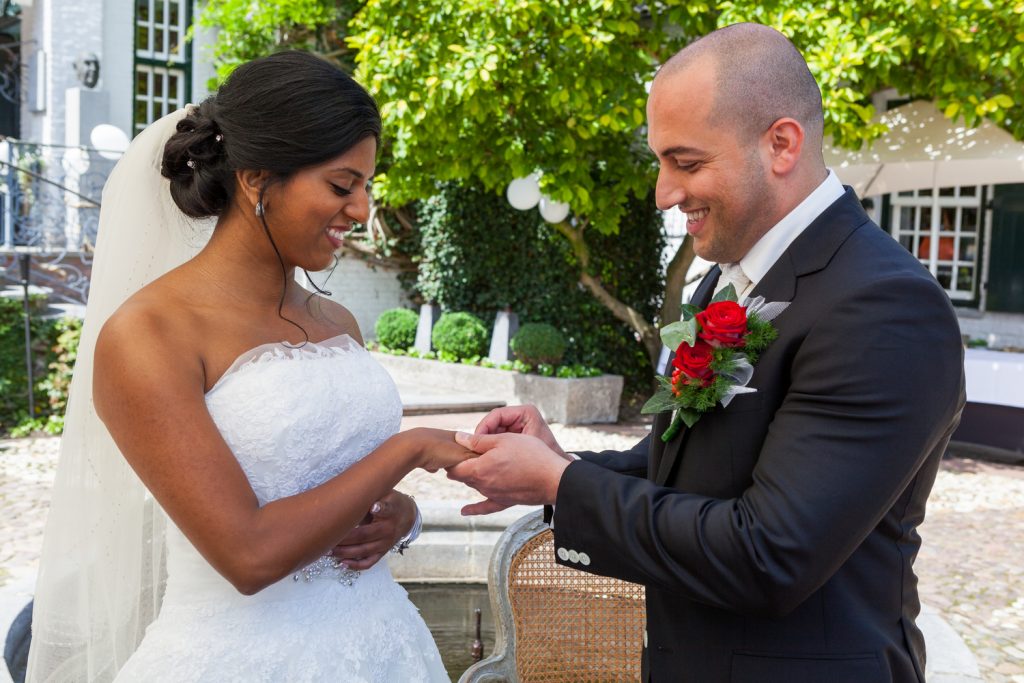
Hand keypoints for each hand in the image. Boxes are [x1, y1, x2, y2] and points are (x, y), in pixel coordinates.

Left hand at [330, 490, 414, 570]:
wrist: (407, 516)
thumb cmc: (391, 502)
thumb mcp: (387, 493)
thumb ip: (373, 495)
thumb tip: (351, 494)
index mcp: (391, 511)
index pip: (387, 509)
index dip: (380, 509)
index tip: (373, 507)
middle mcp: (388, 529)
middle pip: (365, 535)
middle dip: (345, 538)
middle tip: (328, 536)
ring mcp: (385, 543)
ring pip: (363, 551)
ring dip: (344, 552)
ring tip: (328, 551)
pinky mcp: (383, 552)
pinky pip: (369, 562)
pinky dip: (355, 565)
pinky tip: (342, 563)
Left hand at [404, 427, 477, 471]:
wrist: (410, 447)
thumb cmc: (436, 450)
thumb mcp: (463, 456)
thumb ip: (474, 459)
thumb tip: (484, 462)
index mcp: (459, 438)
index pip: (473, 448)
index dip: (475, 459)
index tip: (476, 468)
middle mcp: (447, 437)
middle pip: (459, 453)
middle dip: (460, 462)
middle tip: (459, 470)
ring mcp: (433, 442)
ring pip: (444, 455)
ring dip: (446, 463)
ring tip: (445, 469)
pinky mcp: (421, 449)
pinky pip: (430, 459)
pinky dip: (432, 464)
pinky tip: (431, 468)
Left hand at [446, 431, 571, 513]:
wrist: (553, 479)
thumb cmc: (531, 455)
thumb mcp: (503, 440)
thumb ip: (479, 440)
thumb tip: (459, 438)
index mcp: (479, 469)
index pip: (454, 468)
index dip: (452, 458)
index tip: (453, 451)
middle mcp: (483, 485)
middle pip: (463, 477)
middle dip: (461, 466)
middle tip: (465, 454)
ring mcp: (494, 495)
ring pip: (475, 486)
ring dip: (473, 477)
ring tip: (476, 465)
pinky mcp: (505, 501)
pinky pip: (486, 506)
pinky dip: (474, 508)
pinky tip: (465, 511)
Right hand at [474, 405, 565, 456]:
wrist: (556, 474)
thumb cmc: (544, 458)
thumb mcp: (518, 447)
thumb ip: (495, 441)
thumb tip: (470, 440)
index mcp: (525, 412)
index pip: (496, 415)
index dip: (483, 427)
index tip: (476, 441)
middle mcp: (521, 418)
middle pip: (493, 425)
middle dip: (483, 438)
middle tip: (474, 451)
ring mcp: (517, 428)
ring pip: (493, 435)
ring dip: (486, 446)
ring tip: (479, 457)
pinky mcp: (515, 438)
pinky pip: (498, 441)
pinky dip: (492, 450)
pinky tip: (486, 459)